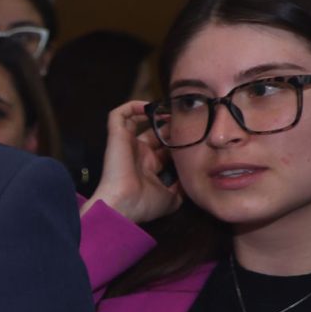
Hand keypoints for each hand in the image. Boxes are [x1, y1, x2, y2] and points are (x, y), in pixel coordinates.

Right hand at [89, 97, 180, 228]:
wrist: (123, 205)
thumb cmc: (144, 204)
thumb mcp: (172, 198)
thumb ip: (182, 187)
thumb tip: (192, 177)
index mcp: (149, 166)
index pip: (166, 147)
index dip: (178, 138)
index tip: (194, 132)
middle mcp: (139, 153)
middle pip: (155, 132)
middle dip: (171, 124)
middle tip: (186, 117)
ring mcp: (127, 144)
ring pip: (136, 119)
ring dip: (152, 113)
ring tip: (169, 108)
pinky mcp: (116, 136)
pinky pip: (119, 114)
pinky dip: (133, 107)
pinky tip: (150, 106)